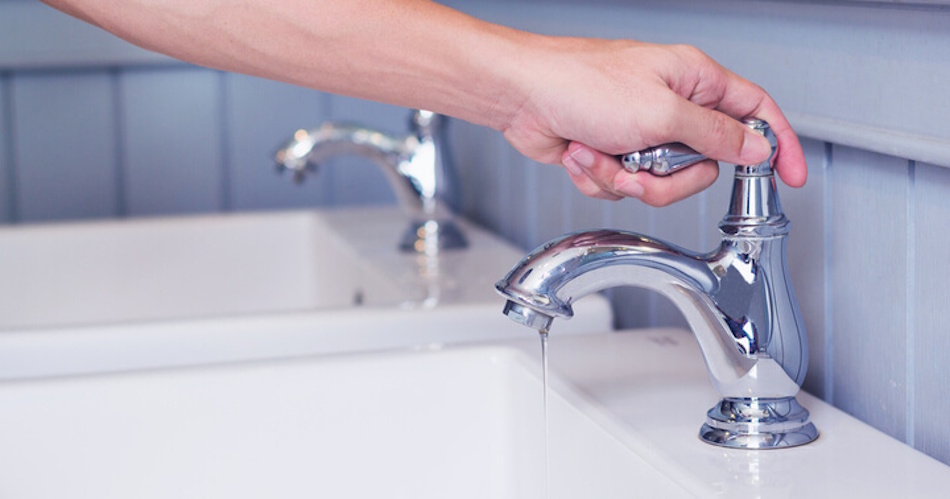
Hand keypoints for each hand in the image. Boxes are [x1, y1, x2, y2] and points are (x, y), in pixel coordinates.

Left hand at [499, 38, 805, 205]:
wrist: (521, 96)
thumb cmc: (579, 83)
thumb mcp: (660, 112)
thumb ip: (715, 134)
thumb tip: (755, 147)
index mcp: (693, 80)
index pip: (754, 112)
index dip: (777, 144)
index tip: (791, 176)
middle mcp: (670, 106)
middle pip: (703, 165)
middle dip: (667, 179)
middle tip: (641, 167)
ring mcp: (640, 132)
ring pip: (661, 183)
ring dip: (626, 178)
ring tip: (601, 153)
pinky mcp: (612, 153)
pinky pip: (623, 185)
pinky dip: (599, 176)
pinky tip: (581, 153)